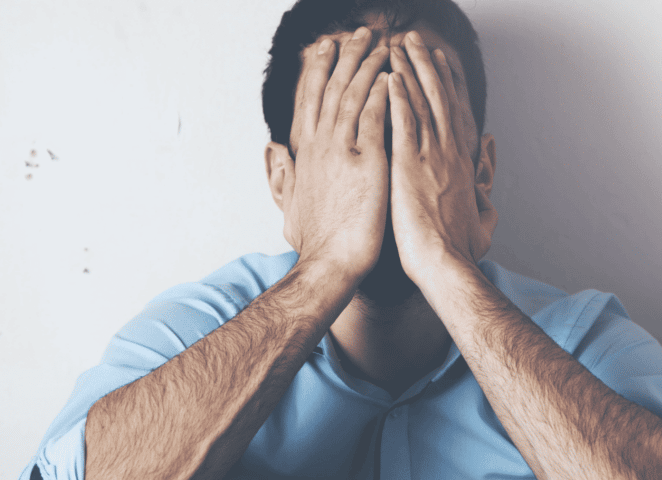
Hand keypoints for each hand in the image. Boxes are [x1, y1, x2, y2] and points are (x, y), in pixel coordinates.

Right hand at [275, 27, 389, 280]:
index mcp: (305, 154)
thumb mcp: (289, 203)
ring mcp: (343, 151)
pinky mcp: (367, 162)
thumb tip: (272, 148)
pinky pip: (374, 117)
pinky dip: (380, 93)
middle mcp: (320, 146)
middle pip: (331, 90)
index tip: (326, 49)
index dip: (318, 72)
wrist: (330, 263)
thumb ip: (281, 172)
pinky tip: (390, 74)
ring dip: (365, 65)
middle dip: (344, 58)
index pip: (311, 102)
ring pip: (352, 96)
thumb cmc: (315, 241)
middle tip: (357, 34)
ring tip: (378, 42)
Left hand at [386, 32, 497, 284]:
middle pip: (440, 98)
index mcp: (463, 164)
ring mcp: (430, 156)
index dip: (447, 86)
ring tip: (402, 45)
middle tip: (418, 41)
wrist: (446, 265)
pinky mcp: (409, 165)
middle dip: (429, 66)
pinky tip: (392, 75)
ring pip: (423, 102)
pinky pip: (404, 121)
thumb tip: (487, 183)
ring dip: (412, 70)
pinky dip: (399, 96)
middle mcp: (449, 153)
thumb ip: (485, 197)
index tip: (440, 64)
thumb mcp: (483, 222)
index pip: (455, 115)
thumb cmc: (461, 251)